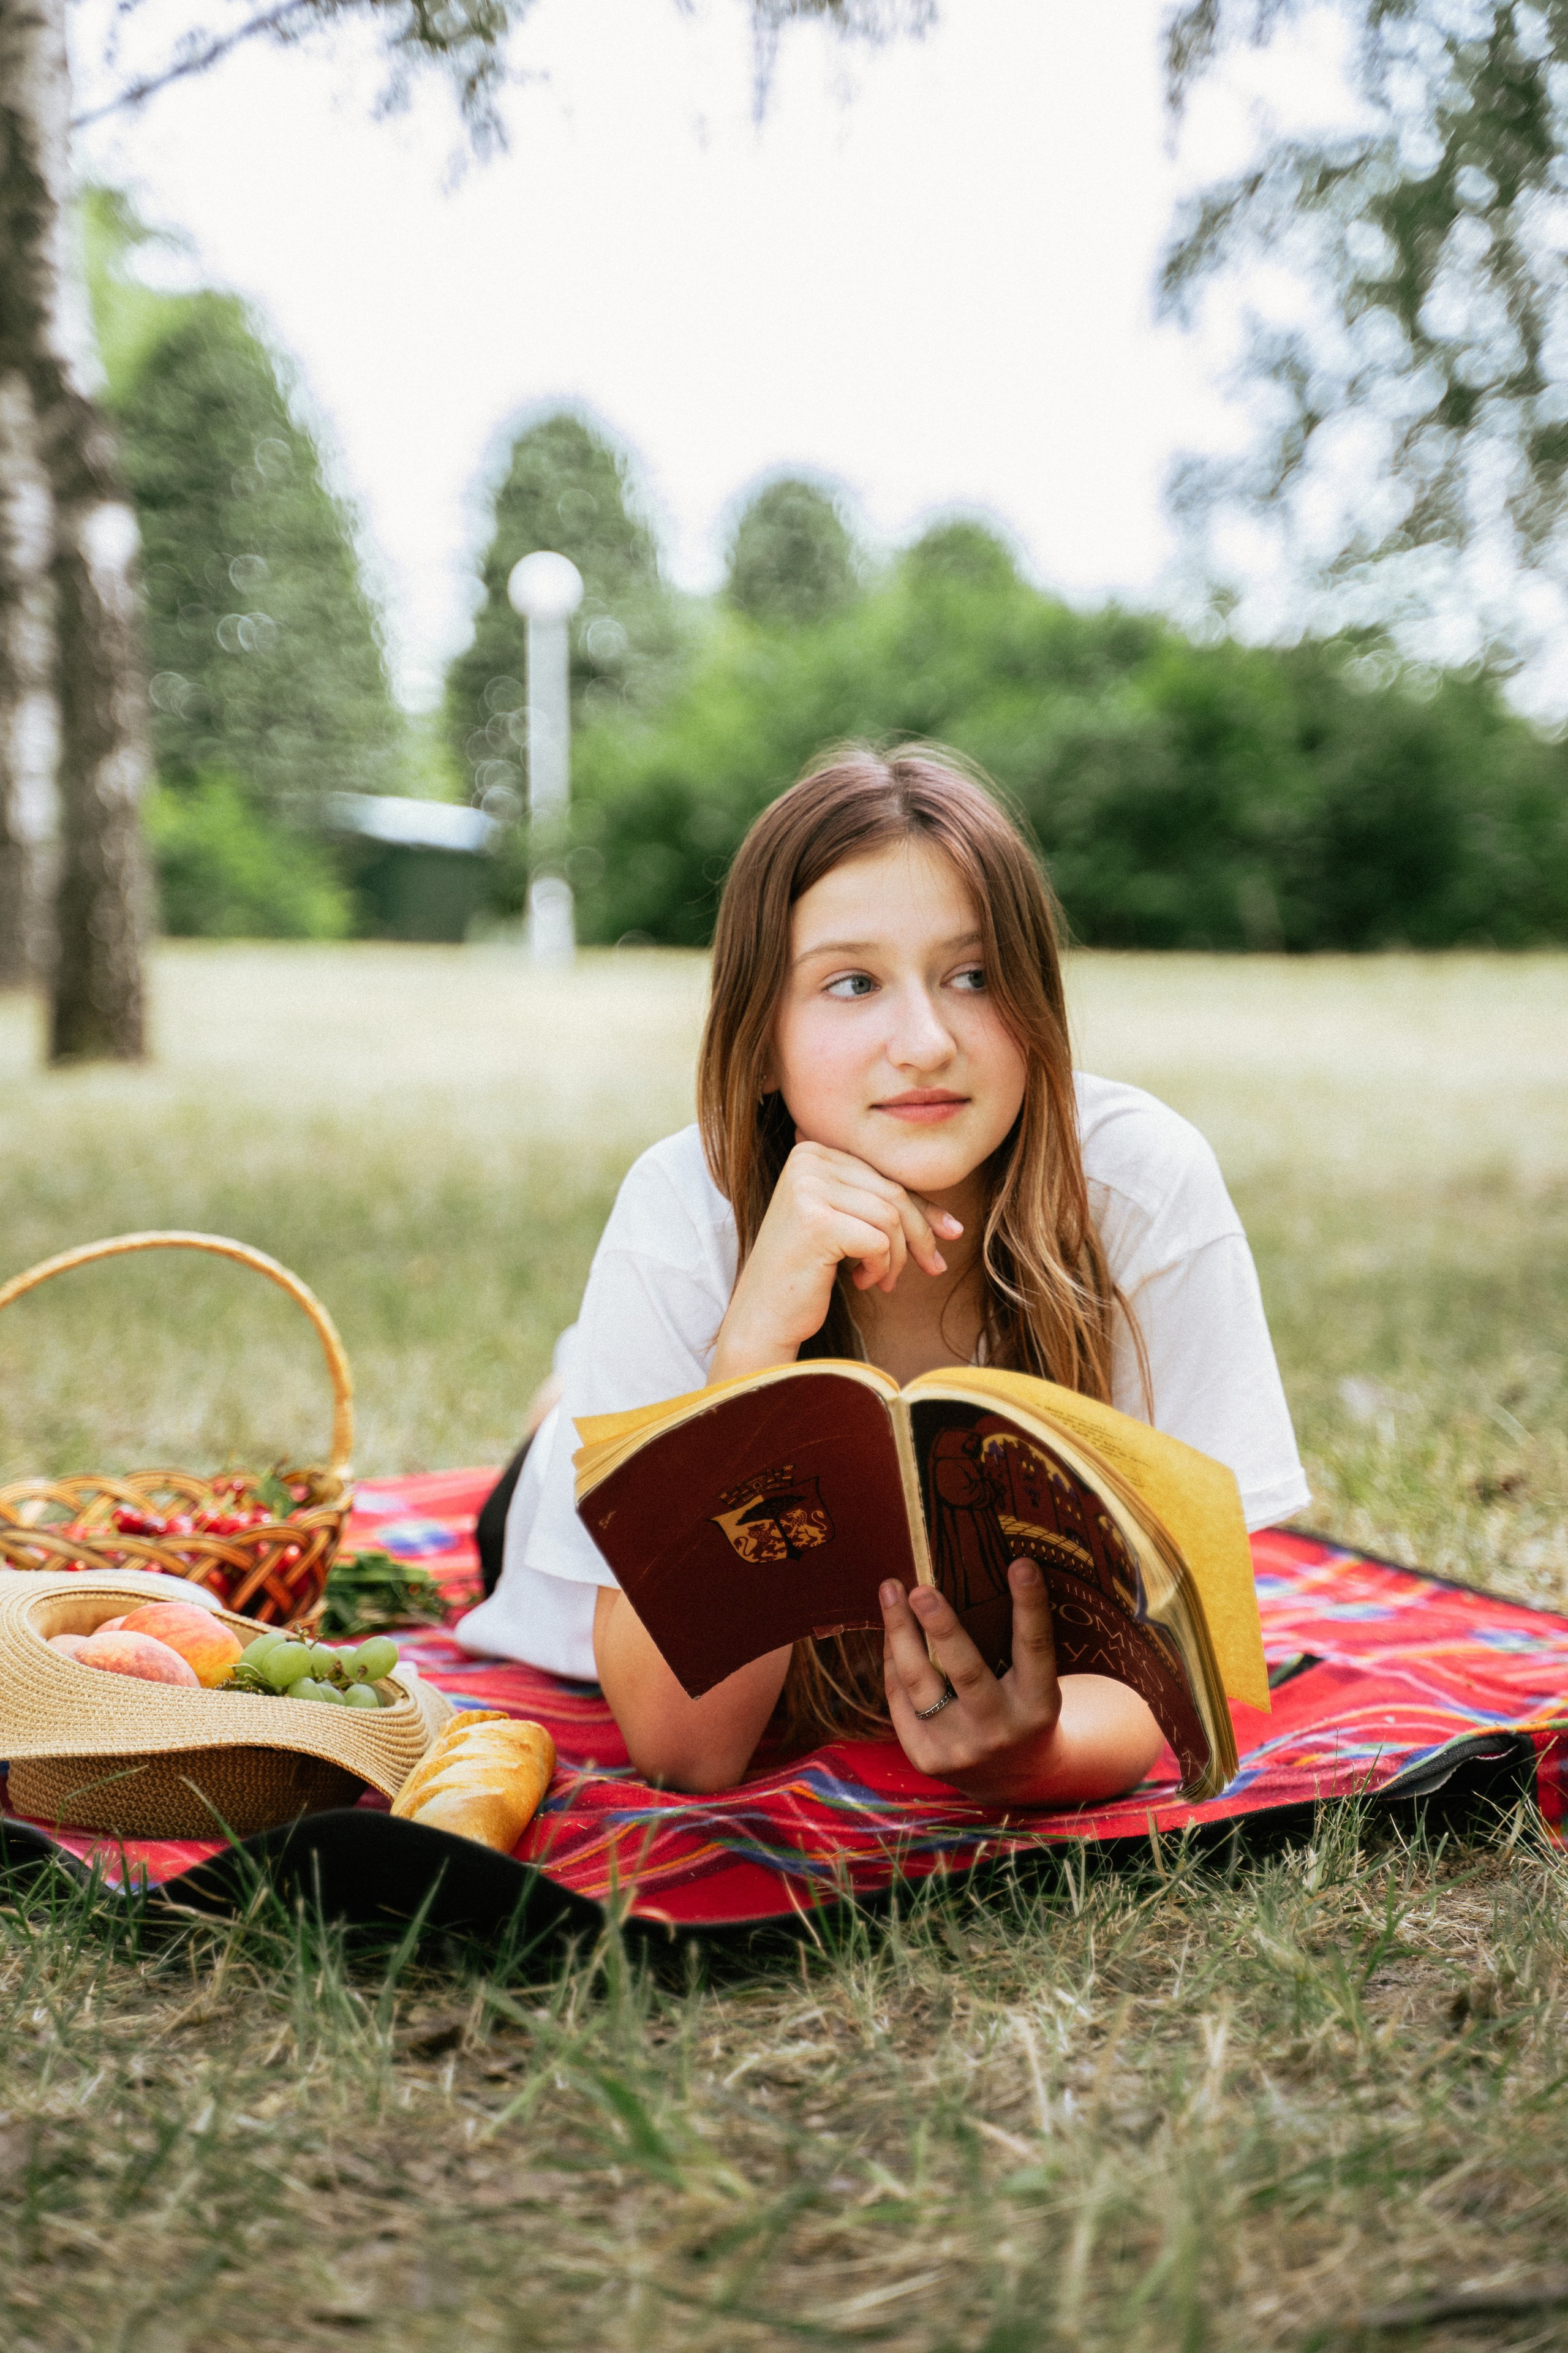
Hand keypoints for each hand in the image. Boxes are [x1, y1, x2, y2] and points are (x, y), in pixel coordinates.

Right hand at [710, 1139, 960, 1382]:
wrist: (764, 1314)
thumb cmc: (807, 1271)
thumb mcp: (849, 1227)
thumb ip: (886, 1209)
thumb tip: (954, 1225)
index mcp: (811, 1151)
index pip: (884, 1174)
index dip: (922, 1208)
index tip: (950, 1235)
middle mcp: (806, 1160)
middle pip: (893, 1192)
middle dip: (919, 1235)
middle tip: (933, 1267)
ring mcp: (807, 1188)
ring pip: (892, 1217)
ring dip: (896, 1257)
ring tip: (880, 1279)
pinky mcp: (816, 1221)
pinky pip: (880, 1241)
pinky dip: (881, 1266)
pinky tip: (862, 1281)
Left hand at [881, 1558, 1164, 1806]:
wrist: (1015, 1780)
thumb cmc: (1022, 1708)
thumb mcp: (1034, 1683)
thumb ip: (1014, 1644)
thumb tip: (969, 1575)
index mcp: (1038, 1704)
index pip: (1034, 1647)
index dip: (1029, 1606)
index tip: (1022, 1563)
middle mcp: (1000, 1729)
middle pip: (965, 1671)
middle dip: (941, 1627)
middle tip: (920, 1588)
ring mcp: (960, 1748)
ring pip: (920, 1682)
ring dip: (900, 1632)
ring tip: (890, 1591)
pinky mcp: (927, 1759)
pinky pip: (901, 1701)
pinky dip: (894, 1663)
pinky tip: (891, 1633)